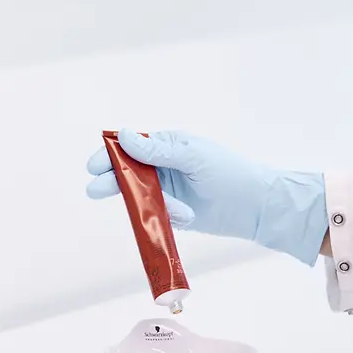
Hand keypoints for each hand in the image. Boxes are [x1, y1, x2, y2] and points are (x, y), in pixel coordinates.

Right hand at [84, 131, 329, 264]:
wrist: (258, 207)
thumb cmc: (229, 173)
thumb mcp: (192, 158)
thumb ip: (156, 151)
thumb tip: (122, 135)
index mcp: (167, 145)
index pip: (129, 147)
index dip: (109, 156)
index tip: (94, 166)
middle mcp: (163, 167)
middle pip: (127, 173)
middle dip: (113, 182)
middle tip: (96, 191)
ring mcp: (167, 191)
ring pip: (140, 197)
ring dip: (147, 204)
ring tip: (178, 211)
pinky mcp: (173, 213)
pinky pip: (154, 215)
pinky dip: (165, 217)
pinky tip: (188, 217)